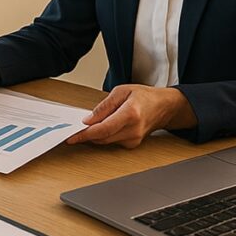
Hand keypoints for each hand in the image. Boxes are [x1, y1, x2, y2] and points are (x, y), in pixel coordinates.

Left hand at [65, 85, 197, 147]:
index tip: (72, 136)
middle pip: (102, 138)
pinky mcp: (132, 144)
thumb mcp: (122, 91)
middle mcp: (133, 130)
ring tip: (85, 127)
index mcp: (130, 114)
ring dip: (93, 135)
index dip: (85, 134)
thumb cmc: (145, 96)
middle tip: (72, 132)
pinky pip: (111, 141)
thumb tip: (88, 119)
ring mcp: (134, 139)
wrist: (164, 107)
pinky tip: (99, 128)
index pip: (103, 129)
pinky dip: (103, 135)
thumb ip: (104, 106)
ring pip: (105, 141)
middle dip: (85, 135)